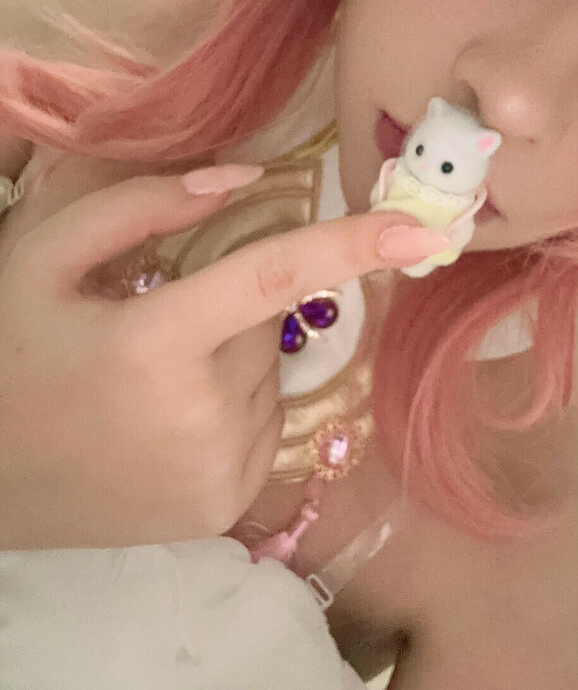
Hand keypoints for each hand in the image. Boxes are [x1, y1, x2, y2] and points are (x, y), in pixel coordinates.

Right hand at [0, 166, 445, 549]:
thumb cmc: (10, 356)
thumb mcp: (45, 259)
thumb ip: (142, 206)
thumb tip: (246, 182)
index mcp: (152, 346)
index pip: (272, 278)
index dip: (351, 245)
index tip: (424, 229)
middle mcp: (200, 419)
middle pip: (266, 324)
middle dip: (228, 310)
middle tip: (154, 326)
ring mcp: (217, 474)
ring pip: (269, 376)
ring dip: (230, 360)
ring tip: (152, 381)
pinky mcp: (223, 508)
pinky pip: (264, 424)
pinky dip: (233, 407)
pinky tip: (168, 418)